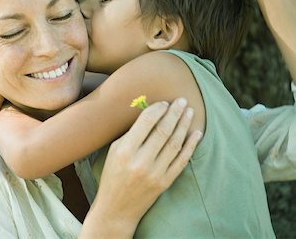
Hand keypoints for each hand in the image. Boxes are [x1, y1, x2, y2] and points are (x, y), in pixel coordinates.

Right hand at [81, 99, 201, 238]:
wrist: (117, 208)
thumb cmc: (112, 175)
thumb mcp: (113, 151)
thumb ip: (131, 134)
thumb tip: (151, 114)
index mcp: (125, 151)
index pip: (146, 122)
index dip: (158, 109)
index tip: (165, 102)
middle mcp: (141, 161)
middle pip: (163, 130)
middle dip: (174, 113)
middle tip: (182, 100)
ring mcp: (155, 173)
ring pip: (174, 143)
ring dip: (183, 125)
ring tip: (189, 111)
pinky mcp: (165, 182)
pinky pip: (181, 160)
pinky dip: (190, 145)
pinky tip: (196, 133)